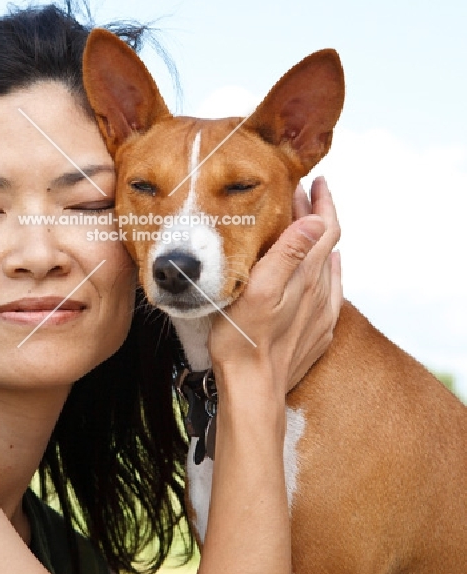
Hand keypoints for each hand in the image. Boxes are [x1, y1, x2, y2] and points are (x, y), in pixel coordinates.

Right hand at [208, 176, 341, 396]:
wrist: (253, 391)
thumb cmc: (243, 341)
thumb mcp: (258, 289)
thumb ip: (288, 254)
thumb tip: (316, 220)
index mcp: (306, 277)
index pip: (324, 229)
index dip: (322, 203)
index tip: (315, 181)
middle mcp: (319, 293)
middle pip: (326, 243)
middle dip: (316, 215)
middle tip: (303, 193)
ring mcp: (320, 314)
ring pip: (328, 267)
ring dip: (318, 242)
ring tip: (306, 224)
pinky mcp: (316, 333)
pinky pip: (329, 293)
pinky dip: (326, 271)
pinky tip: (321, 272)